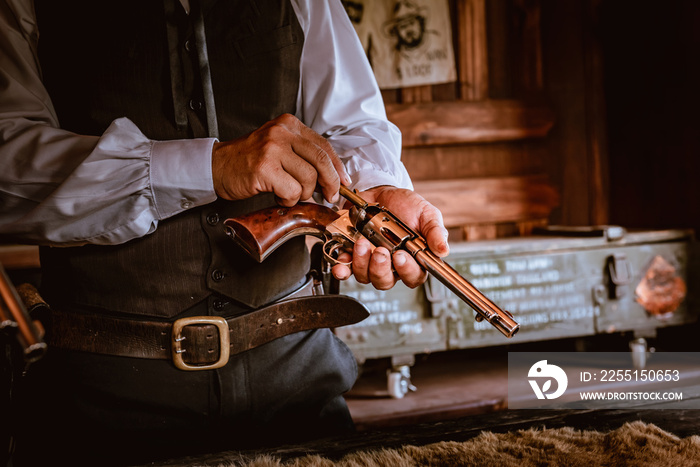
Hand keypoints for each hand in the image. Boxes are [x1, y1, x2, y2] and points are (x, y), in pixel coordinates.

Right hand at [212, 114, 349, 205]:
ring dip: (302, 194)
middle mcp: (282, 133)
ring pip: (308, 179)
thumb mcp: (279, 147)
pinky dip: (288, 200)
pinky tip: (277, 196)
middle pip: (321, 161)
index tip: (344, 182)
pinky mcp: (264, 168)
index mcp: (289, 125)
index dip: (338, 168)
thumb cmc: (249, 161)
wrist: (217, 167)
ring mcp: (272, 149)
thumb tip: (333, 178)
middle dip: (331, 183)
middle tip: (329, 196)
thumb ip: (303, 156)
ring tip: (287, 193)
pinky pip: (291, 191)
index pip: (324, 146)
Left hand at [332, 186, 448, 289]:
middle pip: (385, 281)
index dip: (406, 271)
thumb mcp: (425, 213)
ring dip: (361, 263)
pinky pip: (345, 269)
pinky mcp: (352, 255)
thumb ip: (435, 231)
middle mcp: (390, 265)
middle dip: (380, 269)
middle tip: (380, 250)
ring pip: (365, 276)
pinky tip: (340, 263)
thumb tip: (443, 251)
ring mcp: (370, 262)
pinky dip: (341, 268)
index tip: (401, 256)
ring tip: (361, 243)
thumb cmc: (405, 206)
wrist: (381, 192)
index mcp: (412, 259)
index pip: (413, 276)